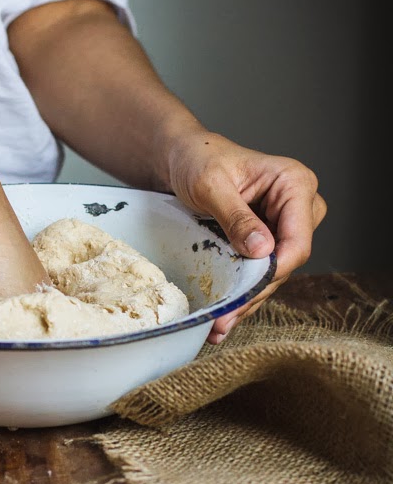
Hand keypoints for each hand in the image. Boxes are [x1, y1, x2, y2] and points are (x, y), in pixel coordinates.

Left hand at [167, 131, 325, 343]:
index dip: (276, 269)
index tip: (248, 290)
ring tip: (219, 325)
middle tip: (226, 317)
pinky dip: (242, 293)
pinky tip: (224, 317)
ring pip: (275, 273)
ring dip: (247, 299)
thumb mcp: (211, 185)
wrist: (184, 158)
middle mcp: (299, 206)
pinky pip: (261, 272)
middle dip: (256, 291)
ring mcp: (285, 226)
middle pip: (288, 260)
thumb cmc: (199, 159)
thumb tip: (263, 251)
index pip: (298, 238)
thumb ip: (236, 217)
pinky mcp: (269, 241)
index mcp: (294, 183)